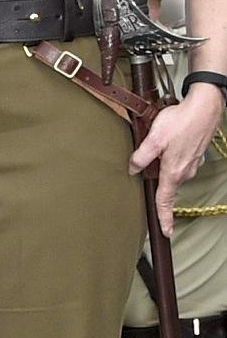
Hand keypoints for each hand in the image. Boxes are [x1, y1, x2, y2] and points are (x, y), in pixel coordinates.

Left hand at [132, 87, 222, 234]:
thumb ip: (141, 157)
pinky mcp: (195, 153)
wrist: (205, 107)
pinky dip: (173, 155)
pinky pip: (180, 160)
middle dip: (158, 181)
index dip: (163, 217)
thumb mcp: (153, 139)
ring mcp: (192, 162)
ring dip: (165, 164)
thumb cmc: (180, 121)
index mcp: (173, 171)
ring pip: (173, 171)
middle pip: (167, 184)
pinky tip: (169, 142)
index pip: (165, 199)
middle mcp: (185, 171)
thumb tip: (132, 169)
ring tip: (158, 148)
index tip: (165, 231)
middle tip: (148, 171)